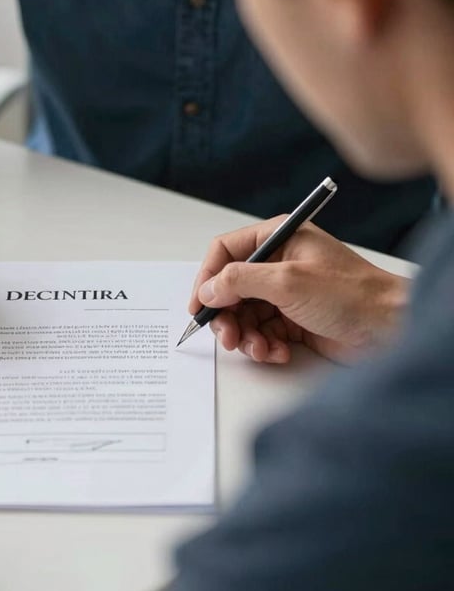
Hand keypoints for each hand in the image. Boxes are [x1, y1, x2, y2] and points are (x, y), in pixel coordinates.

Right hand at [192, 217, 409, 363]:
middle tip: (227, 337)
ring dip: (244, 336)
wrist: (391, 329)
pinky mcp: (291, 320)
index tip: (199, 305)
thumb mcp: (287, 281)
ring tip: (257, 349)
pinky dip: (263, 346)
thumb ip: (240, 281)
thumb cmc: (353, 294)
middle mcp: (278, 263)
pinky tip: (278, 352)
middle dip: (226, 316)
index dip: (207, 277)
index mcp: (278, 238)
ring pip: (242, 315)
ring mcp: (284, 293)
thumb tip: (208, 289)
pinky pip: (260, 333)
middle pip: (229, 288)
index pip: (225, 251)